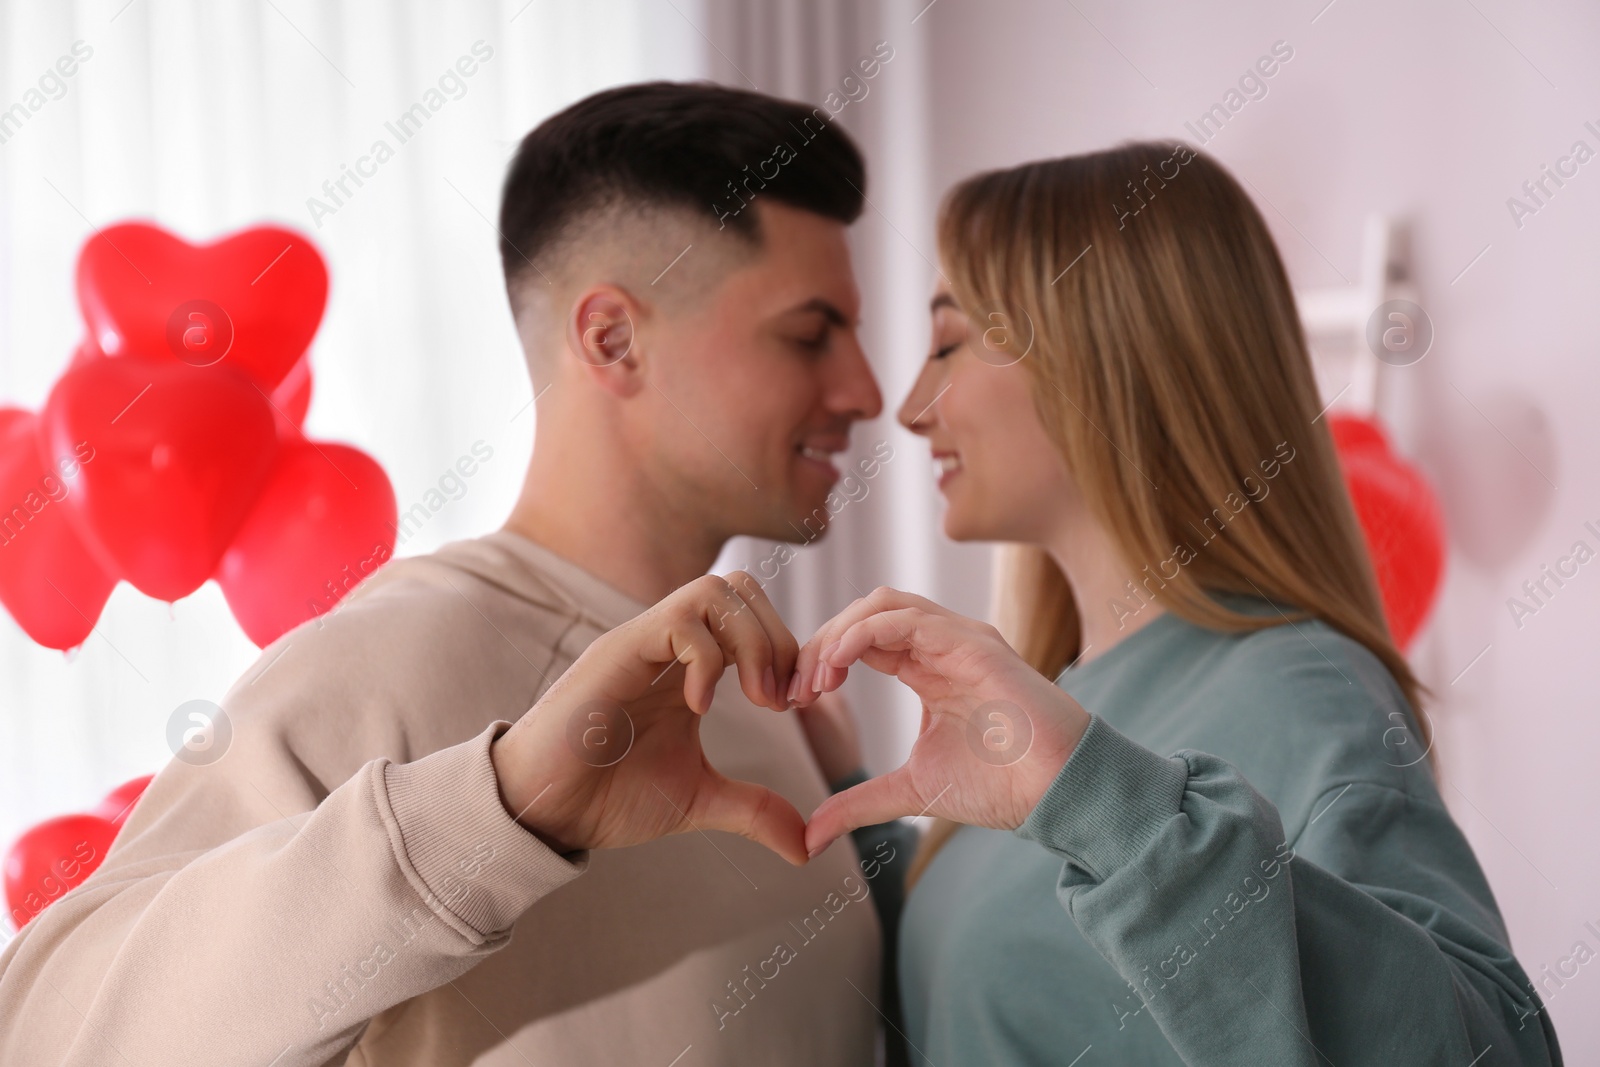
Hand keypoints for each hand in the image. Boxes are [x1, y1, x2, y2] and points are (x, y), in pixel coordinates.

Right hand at [490, 571, 808, 864]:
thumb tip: (806, 847)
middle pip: (741, 587)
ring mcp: (642, 643)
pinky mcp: (617, 653)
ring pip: (714, 590)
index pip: (753, 614)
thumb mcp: (698, 801)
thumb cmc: (608, 797)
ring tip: (757, 699)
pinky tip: (700, 708)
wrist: (543, 812)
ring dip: (751, 642)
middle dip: (778, 637)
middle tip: (782, 700)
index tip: (798, 704)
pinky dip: (707, 660)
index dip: (789, 650)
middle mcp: (668, 645)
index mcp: (690, 667)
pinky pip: (678, 621)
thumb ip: (752, 810)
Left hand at [791, 587, 1091, 856]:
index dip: (822, 659)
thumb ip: (859, 804)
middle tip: (796, 689)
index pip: (863, 640)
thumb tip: (807, 838)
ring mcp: (960, 639)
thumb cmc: (1002, 787)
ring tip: (816, 679)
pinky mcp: (974, 644)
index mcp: (929, 668)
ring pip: (883, 604)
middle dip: (822, 643)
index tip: (794, 700)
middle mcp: (943, 645)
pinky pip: (908, 618)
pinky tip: (839, 666)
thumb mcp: (912, 792)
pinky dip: (864, 634)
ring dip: (839, 634)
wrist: (1059, 795)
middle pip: (865, 613)